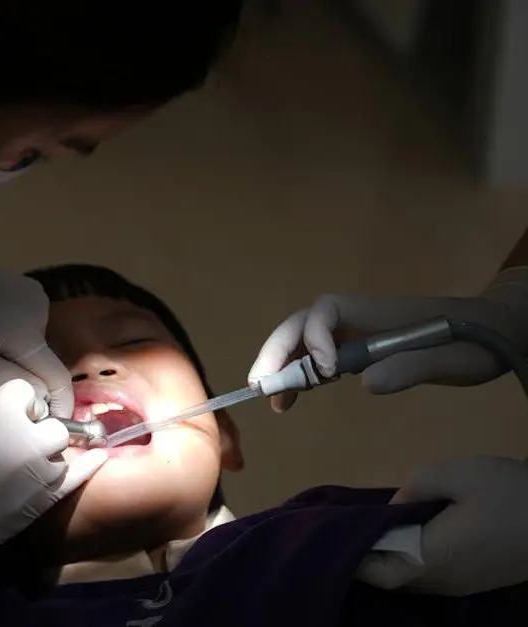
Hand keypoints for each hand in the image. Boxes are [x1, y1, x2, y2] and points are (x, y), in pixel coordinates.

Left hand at [0, 243, 74, 417]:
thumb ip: (10, 382)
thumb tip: (43, 400)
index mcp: (33, 331)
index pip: (59, 377)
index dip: (58, 405)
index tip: (50, 424)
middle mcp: (42, 309)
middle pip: (44, 360)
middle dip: (24, 378)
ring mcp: (32, 294)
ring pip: (32, 344)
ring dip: (14, 358)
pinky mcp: (20, 286)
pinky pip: (23, 325)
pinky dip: (8, 338)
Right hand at [0, 380, 106, 594]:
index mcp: (1, 414)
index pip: (24, 391)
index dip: (11, 401)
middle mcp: (29, 439)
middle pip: (50, 421)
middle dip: (34, 426)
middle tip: (10, 439)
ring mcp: (42, 472)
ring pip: (60, 448)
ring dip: (45, 450)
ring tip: (21, 462)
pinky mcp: (45, 500)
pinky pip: (78, 476)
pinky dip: (87, 465)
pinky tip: (98, 456)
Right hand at [247, 267, 527, 411]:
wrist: (493, 332)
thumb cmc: (475, 344)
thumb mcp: (453, 360)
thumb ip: (411, 367)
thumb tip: (365, 383)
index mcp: (376, 312)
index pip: (327, 310)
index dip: (314, 336)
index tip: (326, 371)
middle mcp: (357, 316)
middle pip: (301, 324)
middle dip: (276, 352)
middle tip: (260, 386)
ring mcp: (354, 331)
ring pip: (302, 340)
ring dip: (282, 365)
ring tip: (274, 401)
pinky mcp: (357, 347)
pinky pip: (317, 354)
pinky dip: (300, 374)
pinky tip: (294, 400)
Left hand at [356, 455, 527, 595]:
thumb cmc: (511, 495)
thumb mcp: (459, 474)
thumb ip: (415, 486)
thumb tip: (393, 505)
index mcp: (431, 558)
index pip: (376, 573)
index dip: (354, 554)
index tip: (341, 528)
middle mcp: (442, 581)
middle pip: (390, 579)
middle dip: (370, 555)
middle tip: (360, 522)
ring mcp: (461, 586)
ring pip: (412, 580)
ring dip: (393, 559)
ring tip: (382, 525)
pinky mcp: (476, 581)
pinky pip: (433, 577)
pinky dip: (415, 559)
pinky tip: (415, 533)